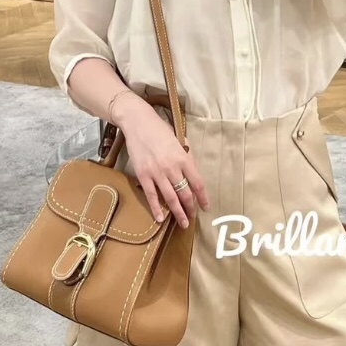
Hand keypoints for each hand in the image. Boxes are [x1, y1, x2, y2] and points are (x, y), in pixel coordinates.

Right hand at [121, 105, 209, 228]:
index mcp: (184, 158)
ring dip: (178, 212)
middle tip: (193, 217)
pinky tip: (160, 219)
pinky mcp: (143, 175)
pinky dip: (156, 209)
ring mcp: (157, 172)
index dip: (203, 198)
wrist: (138, 123)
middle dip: (191, 208)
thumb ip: (187, 156)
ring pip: (170, 198)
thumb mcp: (179, 140)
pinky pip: (151, 196)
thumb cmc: (160, 130)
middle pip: (185, 193)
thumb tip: (192, 172)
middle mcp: (172, 167)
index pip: (198, 183)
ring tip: (183, 223)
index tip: (206, 207)